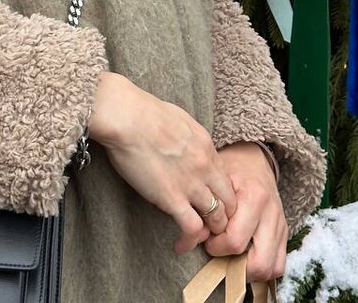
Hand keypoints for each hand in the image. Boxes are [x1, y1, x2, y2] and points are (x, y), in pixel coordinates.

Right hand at [87, 72, 237, 254]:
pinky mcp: (172, 198)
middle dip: (224, 216)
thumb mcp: (181, 120)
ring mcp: (191, 184)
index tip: (212, 202)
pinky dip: (190, 239)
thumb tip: (189, 147)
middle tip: (211, 225)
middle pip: (229, 201)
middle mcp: (206, 167)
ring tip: (198, 236)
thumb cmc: (145, 113)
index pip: (227, 179)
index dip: (222, 195)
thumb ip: (191, 139)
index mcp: (207, 146)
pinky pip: (192, 227)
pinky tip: (181, 243)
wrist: (128, 118)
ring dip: (210, 230)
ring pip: (216, 218)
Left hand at [203, 142, 286, 279]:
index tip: (207, 237)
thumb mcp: (216, 181)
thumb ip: (207, 209)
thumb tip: (195, 238)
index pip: (234, 241)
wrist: (253, 158)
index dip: (215, 247)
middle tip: (220, 252)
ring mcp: (281, 225)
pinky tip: (246, 259)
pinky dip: (263, 270)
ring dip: (250, 271)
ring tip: (232, 257)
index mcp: (254, 197)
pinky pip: (279, 265)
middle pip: (258, 262)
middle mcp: (272, 214)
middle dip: (235, 266)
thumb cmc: (230, 168)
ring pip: (271, 269)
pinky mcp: (284, 233)